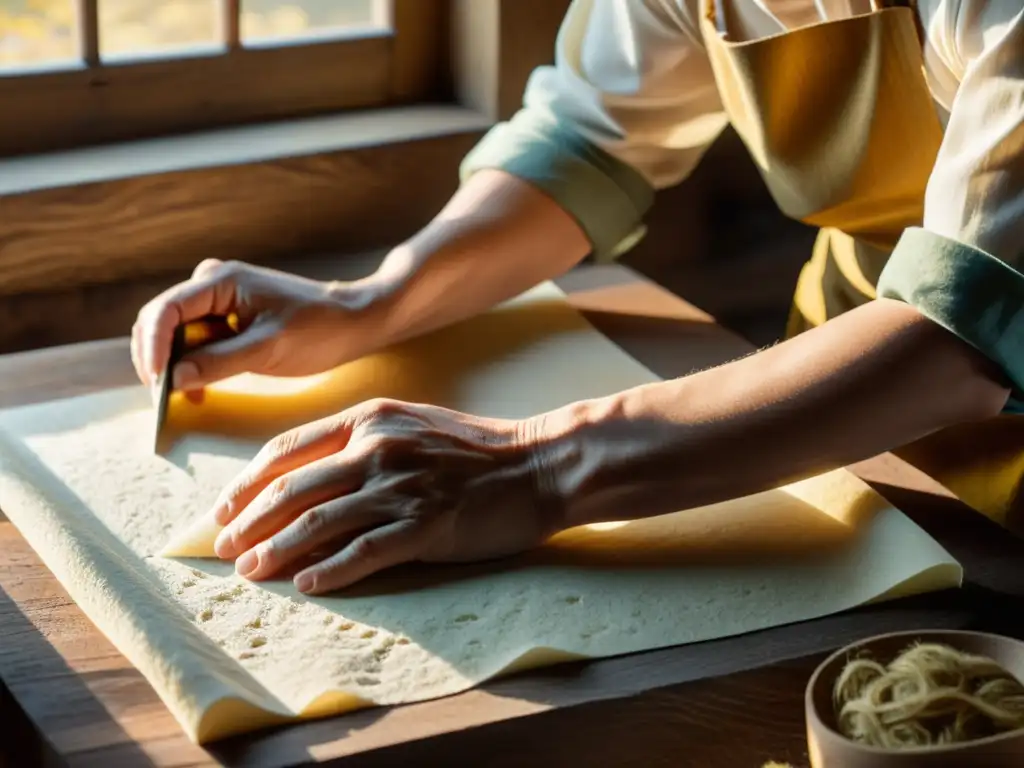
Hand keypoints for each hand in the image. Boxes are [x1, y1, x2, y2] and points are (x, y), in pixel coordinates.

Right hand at [131, 259, 378, 392]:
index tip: (157, 381)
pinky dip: (190, 366)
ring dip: (171, 366)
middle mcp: (210, 285)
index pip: (165, 311)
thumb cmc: (318, 329)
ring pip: (174, 334)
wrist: (352, 322)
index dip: (153, 347)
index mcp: (219, 281)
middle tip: (163, 399)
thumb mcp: (269, 349)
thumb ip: (219, 362)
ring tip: (180, 399)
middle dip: (156, 359)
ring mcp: (216, 302)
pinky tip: (196, 392)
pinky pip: (194, 342)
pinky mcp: (225, 320)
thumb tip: (174, 378)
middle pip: (160, 321)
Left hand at [210, 398, 561, 592]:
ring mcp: (402, 486)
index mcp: (369, 419)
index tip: (225, 510)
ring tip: (251, 573)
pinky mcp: (426, 524)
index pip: (288, 450)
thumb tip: (308, 479)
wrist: (540, 464)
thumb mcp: (412, 424)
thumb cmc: (477, 449)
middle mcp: (377, 447)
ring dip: (276, 552)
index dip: (247, 483)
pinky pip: (364, 552)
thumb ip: (361, 442)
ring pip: (318, 523)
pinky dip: (329, 571)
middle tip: (224, 550)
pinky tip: (306, 585)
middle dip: (249, 523)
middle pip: (292, 490)